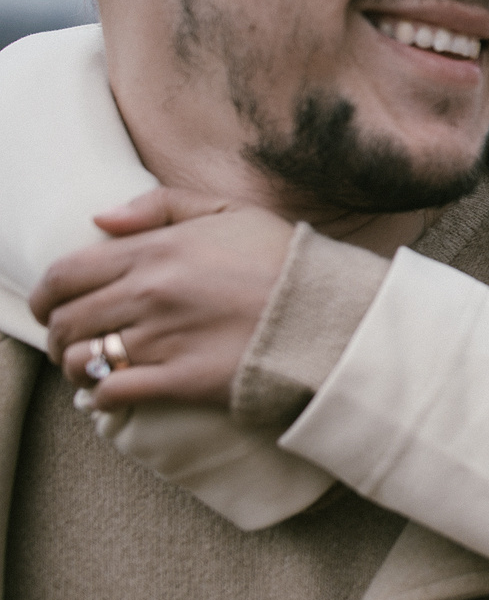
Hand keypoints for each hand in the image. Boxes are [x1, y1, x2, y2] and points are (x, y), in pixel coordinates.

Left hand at [29, 189, 295, 411]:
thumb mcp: (231, 212)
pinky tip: (111, 392)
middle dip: (58, 333)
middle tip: (72, 341)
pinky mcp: (180, 380)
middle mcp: (149, 294)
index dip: (46, 294)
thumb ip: (161, 204)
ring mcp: (163, 339)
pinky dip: (100, 395)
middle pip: (66, 320)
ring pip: (82, 359)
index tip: (53, 306)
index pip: (65, 274)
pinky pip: (112, 392)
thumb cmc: (284, 261)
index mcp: (156, 250)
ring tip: (91, 367)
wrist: (331, 315)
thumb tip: (101, 220)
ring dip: (77, 366)